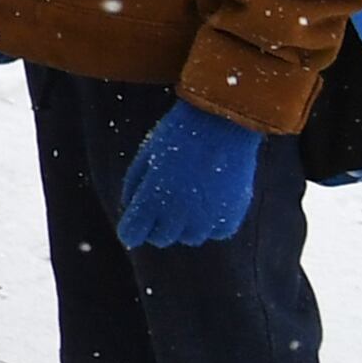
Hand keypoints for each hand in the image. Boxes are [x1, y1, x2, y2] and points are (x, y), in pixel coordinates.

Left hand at [114, 100, 265, 247]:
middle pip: (160, 238)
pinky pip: (216, 232)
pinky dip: (212, 222)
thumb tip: (131, 208)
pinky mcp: (231, 217)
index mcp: (150, 200)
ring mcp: (206, 219)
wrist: (222, 124)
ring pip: (189, 238)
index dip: (131, 229)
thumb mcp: (145, 157)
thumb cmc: (177, 135)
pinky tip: (210, 200)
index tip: (133, 222)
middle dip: (156, 225)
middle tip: (163, 201)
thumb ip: (134, 187)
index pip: (132, 235)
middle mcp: (177, 216)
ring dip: (185, 225)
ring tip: (188, 197)